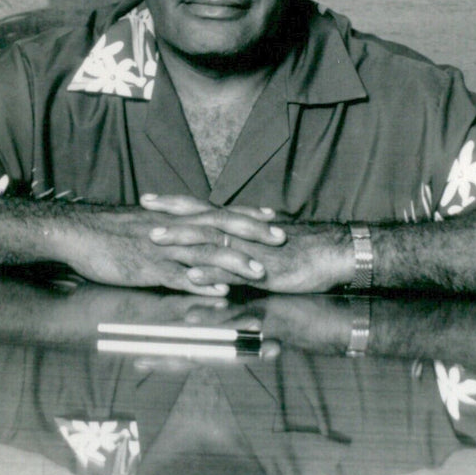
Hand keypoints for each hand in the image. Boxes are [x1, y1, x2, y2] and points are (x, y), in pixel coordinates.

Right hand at [55, 196, 287, 295]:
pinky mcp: (147, 268)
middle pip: (219, 228)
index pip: (217, 212)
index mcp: (175, 219)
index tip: (272, 215)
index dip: (245, 214)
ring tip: (259, 272)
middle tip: (280, 238)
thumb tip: (187, 236)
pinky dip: (201, 284)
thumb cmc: (108, 231)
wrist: (77, 231)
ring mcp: (162, 249)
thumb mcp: (144, 225)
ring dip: (233, 262)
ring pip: (204, 253)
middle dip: (251, 233)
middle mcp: (174, 230)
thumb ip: (169, 231)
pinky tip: (221, 292)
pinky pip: (179, 277)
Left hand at [144, 197, 352, 292]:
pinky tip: (191, 276)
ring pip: (210, 241)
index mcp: (240, 224)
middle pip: (200, 218)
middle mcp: (241, 232)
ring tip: (157, 240)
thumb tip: (221, 239)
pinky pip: (232, 272)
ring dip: (182, 239)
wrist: (333, 253)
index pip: (201, 208)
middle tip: (142, 211)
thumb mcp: (264, 241)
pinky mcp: (260, 272)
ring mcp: (248, 250)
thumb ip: (240, 240)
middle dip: (169, 215)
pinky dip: (210, 273)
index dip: (175, 203)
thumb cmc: (301, 248)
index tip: (149, 198)